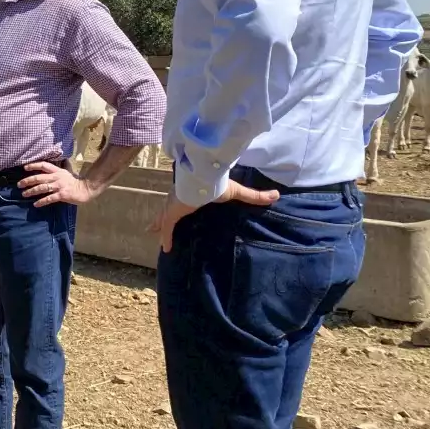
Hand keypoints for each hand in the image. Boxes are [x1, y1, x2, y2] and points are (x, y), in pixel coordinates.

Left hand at [18, 161, 98, 206]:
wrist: (86, 189)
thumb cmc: (75, 181)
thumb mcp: (67, 172)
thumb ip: (62, 168)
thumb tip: (61, 161)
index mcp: (57, 171)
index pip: (44, 165)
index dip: (34, 165)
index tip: (24, 167)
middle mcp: (57, 177)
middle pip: (39, 177)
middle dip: (28, 181)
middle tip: (19, 184)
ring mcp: (59, 186)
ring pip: (42, 188)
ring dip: (32, 191)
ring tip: (24, 194)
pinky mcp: (62, 195)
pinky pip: (49, 198)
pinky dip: (42, 201)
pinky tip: (36, 204)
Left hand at [147, 179, 279, 252]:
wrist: (204, 179)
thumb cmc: (218, 183)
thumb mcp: (237, 191)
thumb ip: (254, 196)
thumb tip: (277, 195)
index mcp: (191, 192)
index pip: (183, 199)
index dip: (179, 203)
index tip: (177, 207)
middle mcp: (178, 199)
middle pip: (168, 209)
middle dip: (162, 216)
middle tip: (155, 223)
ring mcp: (173, 206)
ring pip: (163, 219)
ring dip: (159, 225)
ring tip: (152, 230)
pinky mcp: (171, 214)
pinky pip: (167, 230)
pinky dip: (166, 239)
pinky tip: (165, 249)